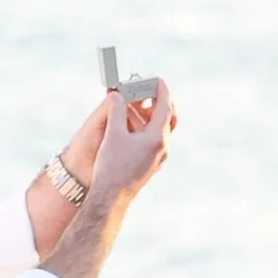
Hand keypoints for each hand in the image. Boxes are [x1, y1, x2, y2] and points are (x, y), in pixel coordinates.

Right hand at [84, 78, 175, 213]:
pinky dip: (145, 128)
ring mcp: (158, 157)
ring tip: (133, 106)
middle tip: (147, 89)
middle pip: (166, 118)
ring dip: (148, 116)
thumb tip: (117, 94)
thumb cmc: (112, 166)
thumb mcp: (113, 134)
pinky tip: (130, 126)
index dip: (161, 90)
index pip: (165, 107)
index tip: (158, 79)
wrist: (111, 198)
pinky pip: (153, 140)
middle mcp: (162, 148)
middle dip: (158, 102)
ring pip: (159, 130)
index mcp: (158, 138)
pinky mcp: (150, 164)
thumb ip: (117, 110)